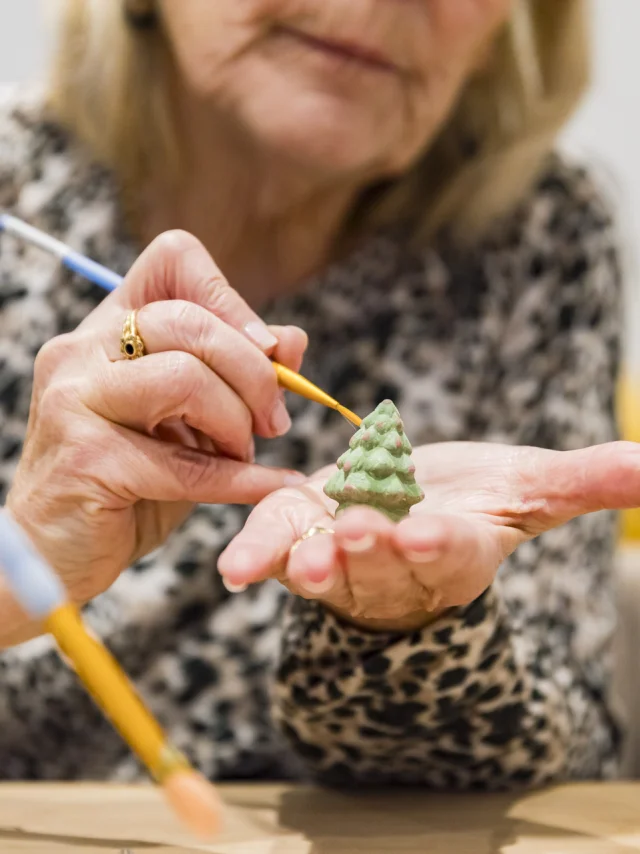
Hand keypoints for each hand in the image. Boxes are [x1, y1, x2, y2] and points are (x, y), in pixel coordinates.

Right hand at [3, 231, 305, 644]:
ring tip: (243, 454)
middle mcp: (83, 350)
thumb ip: (235, 377)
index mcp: (108, 328)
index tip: (264, 350)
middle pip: (190, 321)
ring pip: (185, 379)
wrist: (56, 550)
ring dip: (236, 424)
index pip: (173, 260)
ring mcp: (76, 399)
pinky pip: (183, 462)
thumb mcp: (187, 421)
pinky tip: (272, 485)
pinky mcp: (86, 457)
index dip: (230, 297)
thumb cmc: (127, 480)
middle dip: (253, 373)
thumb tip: (293, 340)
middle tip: (272, 421)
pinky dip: (241, 479)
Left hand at [219, 440, 639, 631]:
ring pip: (323, 563)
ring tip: (288, 562)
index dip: (438, 543)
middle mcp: (393, 564)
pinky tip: (232, 567)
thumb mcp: (525, 490)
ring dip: (307, 561)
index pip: (449, 550)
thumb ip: (583, 482)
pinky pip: (275, 546)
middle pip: (382, 562)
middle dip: (369, 550)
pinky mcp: (297, 535)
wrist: (403, 514)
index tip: (428, 533)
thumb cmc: (467, 504)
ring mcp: (339, 556)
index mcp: (452, 550)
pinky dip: (255, 553)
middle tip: (355, 533)